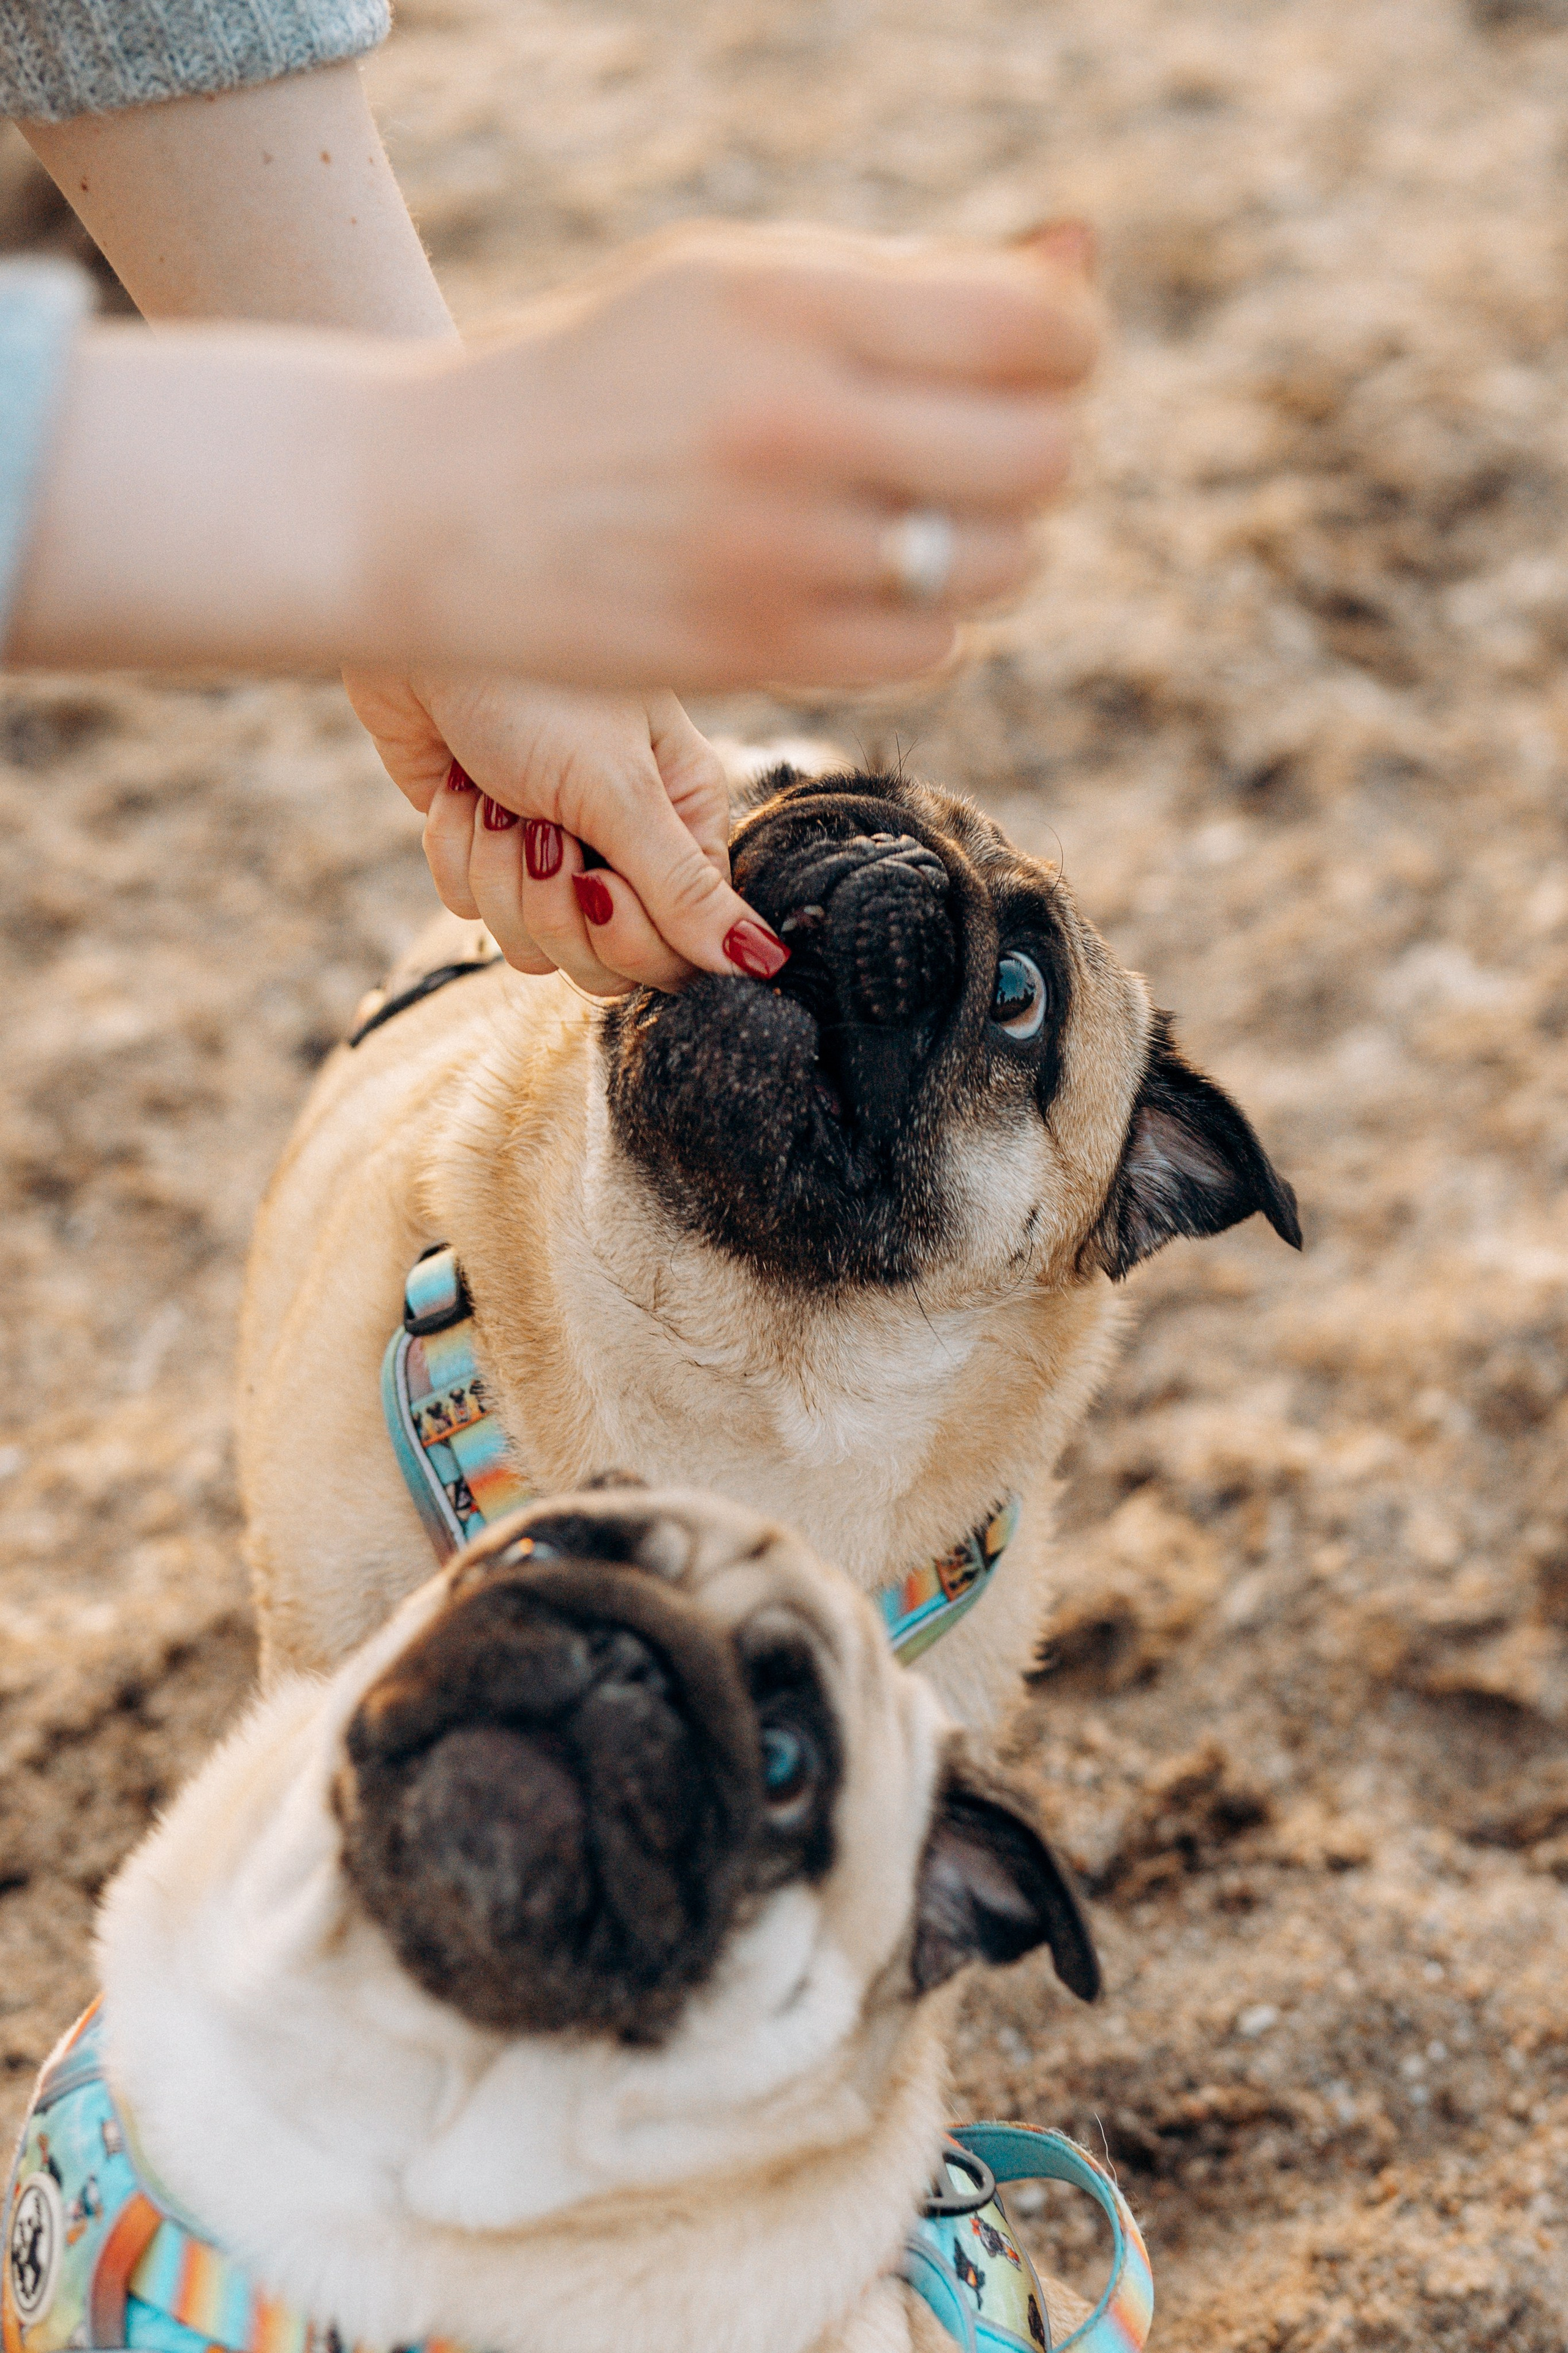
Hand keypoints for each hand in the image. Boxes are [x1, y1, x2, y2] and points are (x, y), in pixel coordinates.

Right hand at [9, 220, 1098, 683]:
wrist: (433, 504)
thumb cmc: (610, 379)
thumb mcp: (739, 280)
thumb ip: (913, 274)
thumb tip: (1082, 247)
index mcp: (789, 301)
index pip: (1036, 327)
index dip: (1069, 341)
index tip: (1033, 354)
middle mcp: (791, 424)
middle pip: (1041, 454)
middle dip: (1039, 445)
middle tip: (980, 443)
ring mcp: (776, 549)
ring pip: (1002, 563)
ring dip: (990, 541)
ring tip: (917, 514)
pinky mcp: (758, 651)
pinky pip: (930, 647)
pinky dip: (922, 617)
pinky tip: (859, 580)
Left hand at [345, 671, 779, 994]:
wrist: (425, 627)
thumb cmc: (534, 684)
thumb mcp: (617, 787)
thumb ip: (684, 887)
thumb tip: (763, 964)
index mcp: (684, 823)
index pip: (680, 950)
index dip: (632, 940)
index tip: (597, 882)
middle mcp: (626, 848)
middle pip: (605, 965)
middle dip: (555, 908)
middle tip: (538, 832)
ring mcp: (553, 854)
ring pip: (531, 946)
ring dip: (497, 874)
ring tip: (493, 798)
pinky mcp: (485, 852)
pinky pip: (470, 909)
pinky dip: (455, 852)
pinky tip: (457, 790)